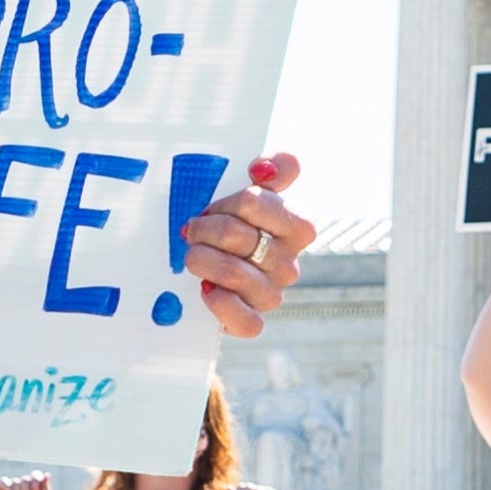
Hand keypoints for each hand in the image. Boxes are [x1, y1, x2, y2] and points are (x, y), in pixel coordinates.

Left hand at [181, 152, 310, 336]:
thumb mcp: (256, 190)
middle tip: (193, 231)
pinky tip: (205, 289)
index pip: (253, 202)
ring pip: (231, 273)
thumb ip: (276, 168)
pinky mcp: (253, 321)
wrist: (218, 266)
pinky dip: (219, 303)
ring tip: (192, 256)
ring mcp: (272, 294)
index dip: (223, 202)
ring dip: (200, 260)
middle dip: (203, 229)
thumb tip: (264, 169)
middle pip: (234, 235)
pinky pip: (243, 320)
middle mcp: (289, 263)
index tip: (212, 206)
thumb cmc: (237, 224)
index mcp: (298, 227)